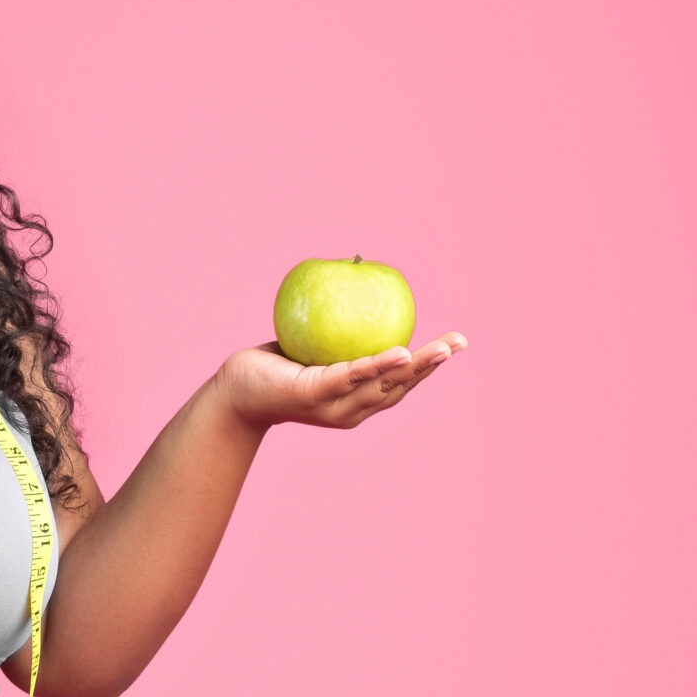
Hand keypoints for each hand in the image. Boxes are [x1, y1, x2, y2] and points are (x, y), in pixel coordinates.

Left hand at [216, 332, 467, 430]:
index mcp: (357, 401)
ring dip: (417, 367)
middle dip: (433, 366)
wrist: (235, 393)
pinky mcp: (315, 395)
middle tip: (460, 343)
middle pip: (401, 386)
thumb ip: (338, 330)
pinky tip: (401, 350)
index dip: (428, 366)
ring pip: (384, 384)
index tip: (453, 344)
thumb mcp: (314, 348)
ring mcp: (335, 406)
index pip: (400, 384)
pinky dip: (379, 364)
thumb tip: (358, 285)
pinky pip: (352, 375)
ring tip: (443, 349)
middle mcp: (352, 410)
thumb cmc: (275, 367)